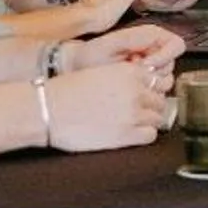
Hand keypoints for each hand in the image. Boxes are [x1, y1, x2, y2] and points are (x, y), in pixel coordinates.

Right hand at [39, 52, 172, 150]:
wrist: (47, 109)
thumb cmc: (65, 91)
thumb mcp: (100, 72)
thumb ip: (124, 77)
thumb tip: (140, 85)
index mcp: (128, 72)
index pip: (158, 79)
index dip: (152, 88)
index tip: (146, 95)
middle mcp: (135, 91)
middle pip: (160, 99)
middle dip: (150, 106)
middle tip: (137, 111)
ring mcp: (133, 113)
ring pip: (158, 117)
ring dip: (148, 120)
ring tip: (131, 123)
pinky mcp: (126, 134)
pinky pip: (150, 135)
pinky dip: (143, 134)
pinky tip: (130, 133)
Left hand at [61, 20, 182, 88]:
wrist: (75, 68)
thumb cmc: (90, 54)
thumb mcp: (114, 42)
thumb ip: (138, 40)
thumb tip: (155, 56)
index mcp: (151, 36)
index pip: (176, 45)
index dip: (164, 56)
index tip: (145, 64)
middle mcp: (154, 52)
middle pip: (172, 66)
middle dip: (154, 73)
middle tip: (131, 73)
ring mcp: (150, 70)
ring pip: (165, 82)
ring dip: (148, 84)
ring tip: (126, 81)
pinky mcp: (143, 86)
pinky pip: (154, 93)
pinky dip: (142, 94)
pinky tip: (126, 90)